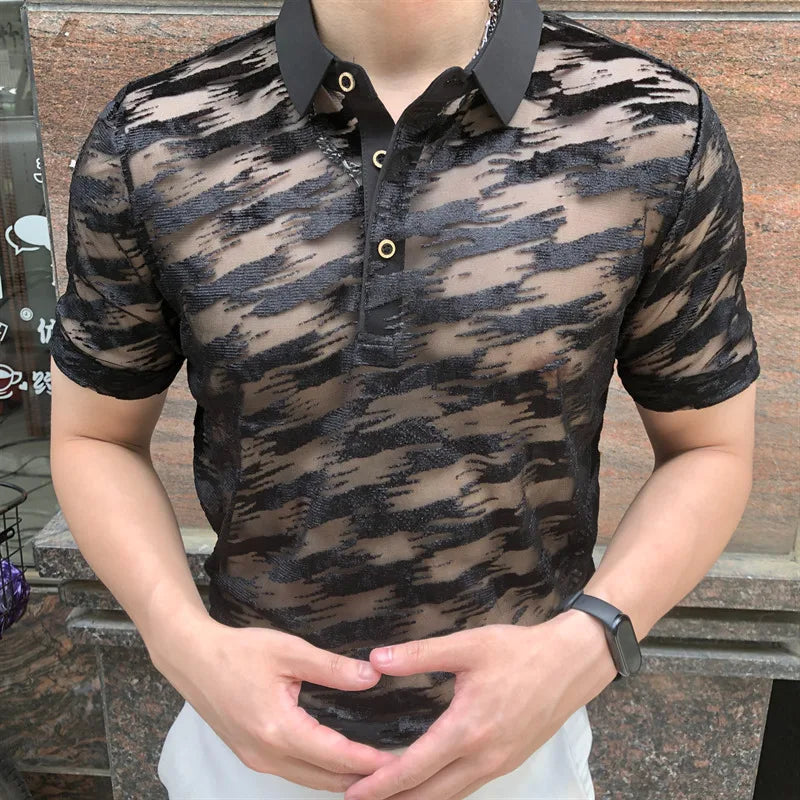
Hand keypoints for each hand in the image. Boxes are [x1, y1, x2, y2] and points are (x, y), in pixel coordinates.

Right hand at [152, 615, 399, 792]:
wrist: (192, 659)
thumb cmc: (239, 651)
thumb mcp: (288, 651)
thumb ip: (331, 668)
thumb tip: (372, 677)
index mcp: (278, 730)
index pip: (334, 756)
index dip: (369, 761)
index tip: (401, 762)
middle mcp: (267, 755)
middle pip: (324, 779)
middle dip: (362, 779)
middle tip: (398, 772)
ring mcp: (257, 760)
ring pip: (309, 781)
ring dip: (343, 779)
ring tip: (376, 771)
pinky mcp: (252, 756)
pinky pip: (294, 774)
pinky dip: (321, 773)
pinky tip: (340, 763)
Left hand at [343, 610, 617, 799]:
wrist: (570, 664)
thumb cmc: (519, 652)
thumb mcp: (467, 646)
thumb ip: (419, 654)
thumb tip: (376, 659)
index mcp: (468, 729)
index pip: (414, 768)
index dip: (380, 784)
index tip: (352, 791)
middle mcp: (483, 758)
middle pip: (429, 795)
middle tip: (357, 795)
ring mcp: (498, 765)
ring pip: (449, 796)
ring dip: (415, 799)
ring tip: (385, 795)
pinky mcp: (507, 762)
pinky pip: (466, 788)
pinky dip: (439, 792)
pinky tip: (424, 783)